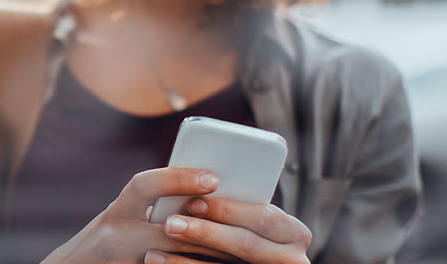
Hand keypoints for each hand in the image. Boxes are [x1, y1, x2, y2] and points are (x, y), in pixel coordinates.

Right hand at [42, 168, 239, 263]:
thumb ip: (148, 210)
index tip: (212, 178)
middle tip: (238, 225)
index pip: (143, 186)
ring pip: (171, 259)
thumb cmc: (104, 246)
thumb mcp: (120, 221)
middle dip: (206, 227)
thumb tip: (199, 196)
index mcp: (115, 213)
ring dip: (206, 255)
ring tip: (236, 252)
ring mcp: (119, 261)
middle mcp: (113, 236)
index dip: (178, 179)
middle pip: (168, 230)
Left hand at [145, 197, 312, 263]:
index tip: (194, 201)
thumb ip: (236, 209)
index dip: (229, 209)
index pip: (264, 217)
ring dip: (185, 260)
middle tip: (170, 224)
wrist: (248, 259)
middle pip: (246, 244)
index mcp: (294, 233)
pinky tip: (157, 262)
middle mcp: (291, 259)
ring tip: (152, 251)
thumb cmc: (244, 234)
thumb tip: (195, 189)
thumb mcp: (249, 221)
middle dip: (206, 233)